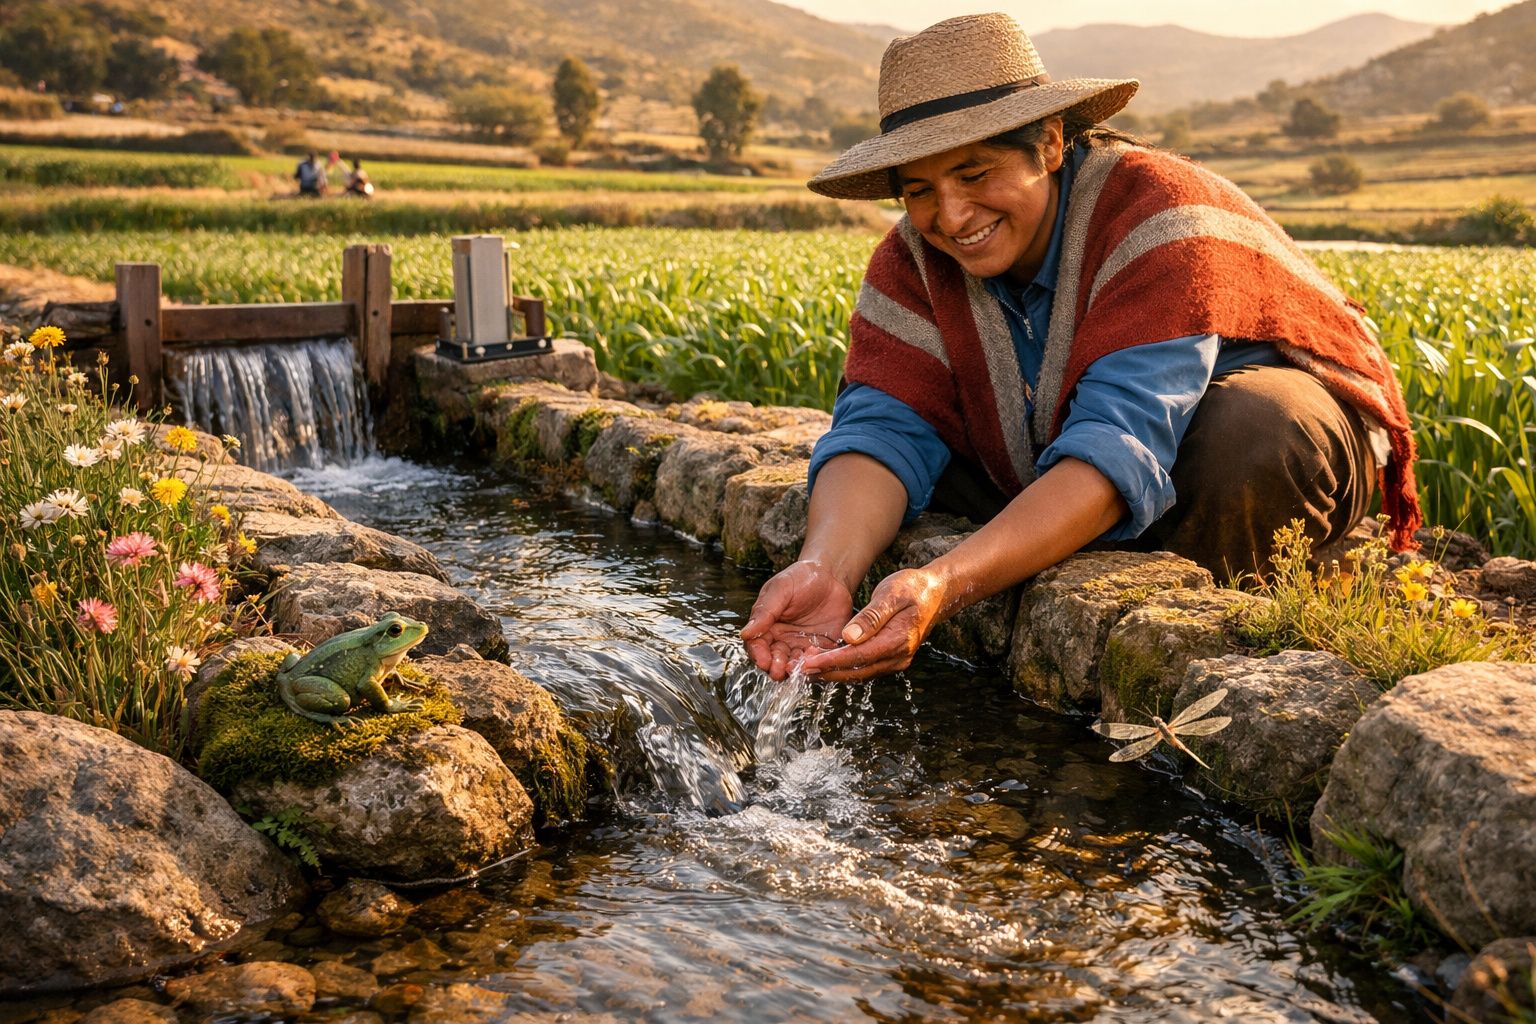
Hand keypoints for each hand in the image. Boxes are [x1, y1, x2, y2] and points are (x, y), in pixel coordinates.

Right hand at [740, 560, 853, 679]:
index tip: (763, 661)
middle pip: (774, 661)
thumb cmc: (800, 578)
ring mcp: (802, 645)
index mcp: (767, 626)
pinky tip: (816, 658)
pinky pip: (818, 661)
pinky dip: (816, 664)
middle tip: (779, 670)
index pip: (757, 646)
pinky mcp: (822, 647)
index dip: (759, 655)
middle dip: (775, 668)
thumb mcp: (780, 590)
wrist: (830, 575)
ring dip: (794, 670)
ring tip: (797, 667)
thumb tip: (745, 633)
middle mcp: (783, 639)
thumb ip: (764, 612)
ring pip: (795, 665)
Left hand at [798, 567, 948, 681]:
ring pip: (859, 673)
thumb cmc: (913, 588)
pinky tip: (825, 662)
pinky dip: (843, 667)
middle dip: (827, 671)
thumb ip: (872, 617)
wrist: (935, 592)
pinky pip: (864, 668)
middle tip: (799, 668)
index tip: (808, 662)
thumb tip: (849, 637)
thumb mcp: (892, 594)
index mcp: (898, 639)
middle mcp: (898, 656)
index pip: (859, 656)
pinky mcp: (891, 659)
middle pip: (857, 671)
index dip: (832, 661)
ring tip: (806, 667)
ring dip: (833, 672)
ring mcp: (896, 660)